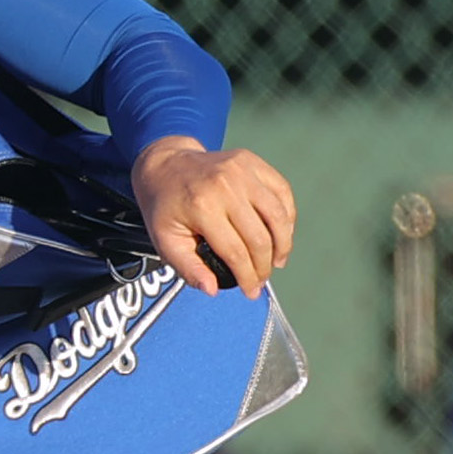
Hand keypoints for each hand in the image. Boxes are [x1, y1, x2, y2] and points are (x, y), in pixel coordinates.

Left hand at [132, 136, 296, 297]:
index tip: (251, 291)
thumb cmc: (164, 205)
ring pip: (278, 215)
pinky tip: (282, 233)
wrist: (165, 165)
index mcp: (201, 206)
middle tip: (262, 279)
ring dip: (283, 243)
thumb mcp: (164, 239)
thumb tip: (212, 289)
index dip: (247, 276)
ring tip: (277, 261)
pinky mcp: (252, 162)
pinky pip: (282, 192)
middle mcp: (225, 186)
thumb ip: (187, 267)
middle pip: (260, 237)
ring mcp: (242, 171)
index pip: (235, 251)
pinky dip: (287, 216)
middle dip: (264, 265)